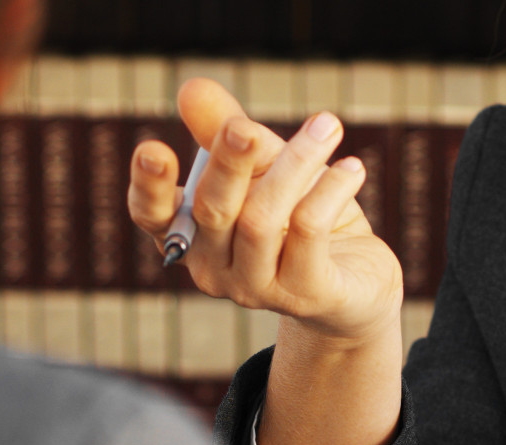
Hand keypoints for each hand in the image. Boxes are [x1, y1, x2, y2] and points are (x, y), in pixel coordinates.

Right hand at [126, 78, 402, 343]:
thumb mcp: (265, 166)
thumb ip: (227, 131)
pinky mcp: (305, 295)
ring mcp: (256, 289)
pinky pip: (308, 232)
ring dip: (296, 164)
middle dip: (228, 162)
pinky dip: (330, 190)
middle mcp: (213, 269)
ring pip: (260, 220)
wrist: (357, 280)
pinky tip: (353, 167)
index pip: (153, 216)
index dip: (149, 187)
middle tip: (247, 128)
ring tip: (328, 126)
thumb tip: (191, 88)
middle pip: (212, 211)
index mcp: (190, 235)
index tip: (153, 150)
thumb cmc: (298, 215)